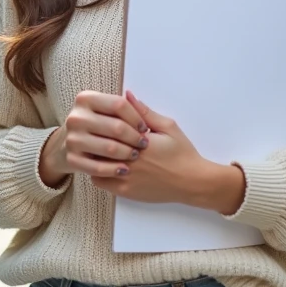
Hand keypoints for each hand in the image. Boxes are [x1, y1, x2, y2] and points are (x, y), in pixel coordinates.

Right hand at [39, 90, 149, 185]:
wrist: (67, 144)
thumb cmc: (96, 124)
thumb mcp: (105, 110)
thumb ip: (124, 104)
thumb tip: (132, 95)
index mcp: (85, 99)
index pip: (119, 104)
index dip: (136, 117)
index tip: (144, 128)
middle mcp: (76, 117)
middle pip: (116, 127)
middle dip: (135, 137)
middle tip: (143, 144)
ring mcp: (72, 139)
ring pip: (110, 148)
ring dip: (128, 153)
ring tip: (135, 155)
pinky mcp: (71, 159)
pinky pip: (98, 168)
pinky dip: (115, 170)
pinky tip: (125, 170)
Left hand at [91, 91, 245, 213]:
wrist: (191, 182)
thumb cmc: (181, 152)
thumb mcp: (167, 126)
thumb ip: (144, 112)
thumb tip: (127, 95)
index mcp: (137, 140)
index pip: (108, 127)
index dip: (101, 122)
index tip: (101, 119)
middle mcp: (128, 159)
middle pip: (98, 144)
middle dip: (95, 137)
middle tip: (95, 132)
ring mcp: (125, 177)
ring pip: (94, 163)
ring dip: (94, 155)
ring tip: (99, 149)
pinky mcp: (125, 191)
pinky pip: (99, 181)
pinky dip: (98, 172)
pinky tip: (106, 165)